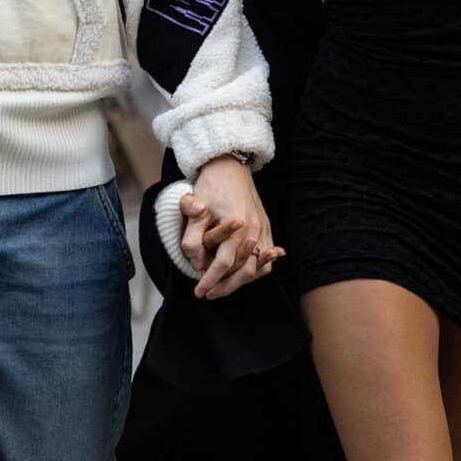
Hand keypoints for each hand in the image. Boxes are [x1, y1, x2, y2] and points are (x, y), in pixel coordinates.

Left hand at [182, 157, 282, 300]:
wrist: (229, 165)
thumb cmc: (210, 187)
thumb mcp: (195, 211)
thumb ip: (193, 239)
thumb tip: (196, 264)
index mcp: (237, 227)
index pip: (224, 264)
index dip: (210, 281)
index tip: (199, 293)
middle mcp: (255, 230)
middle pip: (244, 271)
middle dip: (226, 287)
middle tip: (209, 294)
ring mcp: (264, 228)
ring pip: (259, 267)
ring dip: (241, 281)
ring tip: (223, 287)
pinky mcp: (267, 226)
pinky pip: (267, 257)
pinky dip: (257, 269)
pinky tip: (244, 274)